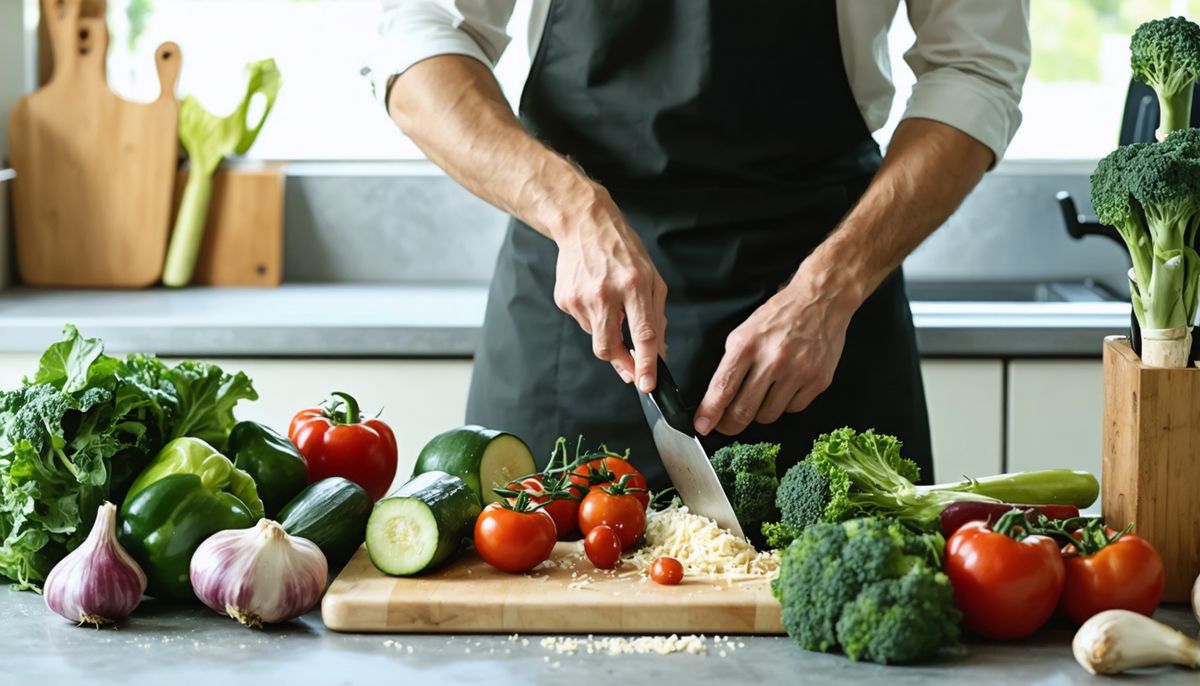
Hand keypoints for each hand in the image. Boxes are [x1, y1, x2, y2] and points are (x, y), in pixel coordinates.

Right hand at [552, 184, 667, 391]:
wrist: (584, 224)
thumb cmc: (623, 251)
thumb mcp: (653, 278)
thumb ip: (657, 317)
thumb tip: (658, 353)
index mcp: (634, 285)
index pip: (642, 334)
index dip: (646, 364)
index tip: (646, 384)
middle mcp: (605, 293)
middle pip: (609, 347)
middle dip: (621, 363)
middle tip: (630, 369)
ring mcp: (580, 297)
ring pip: (595, 337)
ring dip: (607, 332)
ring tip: (611, 305)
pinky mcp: (564, 300)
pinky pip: (582, 323)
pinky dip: (593, 318)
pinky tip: (595, 296)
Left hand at [693, 274, 858, 435]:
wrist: (821, 301)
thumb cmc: (779, 315)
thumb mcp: (745, 331)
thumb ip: (732, 363)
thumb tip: (717, 397)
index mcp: (747, 345)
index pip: (723, 388)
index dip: (710, 412)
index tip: (703, 426)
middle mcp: (772, 360)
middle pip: (744, 410)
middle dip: (730, 424)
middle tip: (726, 425)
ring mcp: (798, 372)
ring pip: (768, 415)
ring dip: (759, 413)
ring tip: (761, 396)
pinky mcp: (818, 381)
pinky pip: (793, 408)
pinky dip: (785, 404)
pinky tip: (785, 387)